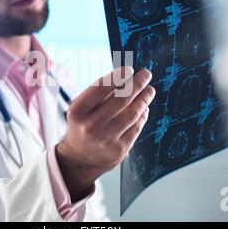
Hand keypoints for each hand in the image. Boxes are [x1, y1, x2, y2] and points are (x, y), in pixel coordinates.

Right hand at [56, 66, 155, 201]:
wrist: (79, 159)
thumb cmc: (82, 126)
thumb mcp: (81, 109)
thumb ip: (99, 94)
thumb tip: (126, 76)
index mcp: (78, 111)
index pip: (101, 87)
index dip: (118, 76)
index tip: (129, 69)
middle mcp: (91, 126)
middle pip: (121, 100)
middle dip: (137, 84)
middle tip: (146, 74)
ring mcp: (106, 139)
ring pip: (132, 114)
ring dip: (144, 99)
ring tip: (149, 90)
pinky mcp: (120, 149)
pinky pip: (136, 127)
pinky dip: (143, 115)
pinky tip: (144, 107)